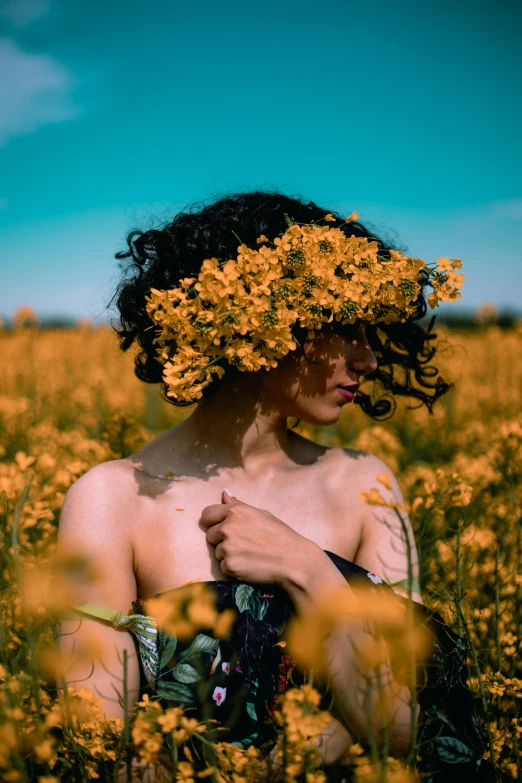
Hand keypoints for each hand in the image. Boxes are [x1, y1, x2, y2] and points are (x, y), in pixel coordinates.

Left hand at [200, 490, 314, 584]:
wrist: (293, 560)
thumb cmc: (280, 535)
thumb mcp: (261, 514)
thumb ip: (239, 505)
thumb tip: (224, 493)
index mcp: (235, 511)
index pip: (207, 514)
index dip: (213, 521)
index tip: (222, 528)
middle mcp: (227, 527)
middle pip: (210, 535)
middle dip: (222, 540)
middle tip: (244, 544)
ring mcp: (227, 547)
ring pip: (217, 552)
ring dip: (229, 555)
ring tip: (250, 555)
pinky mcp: (229, 566)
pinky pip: (223, 567)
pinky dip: (233, 568)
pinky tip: (250, 565)